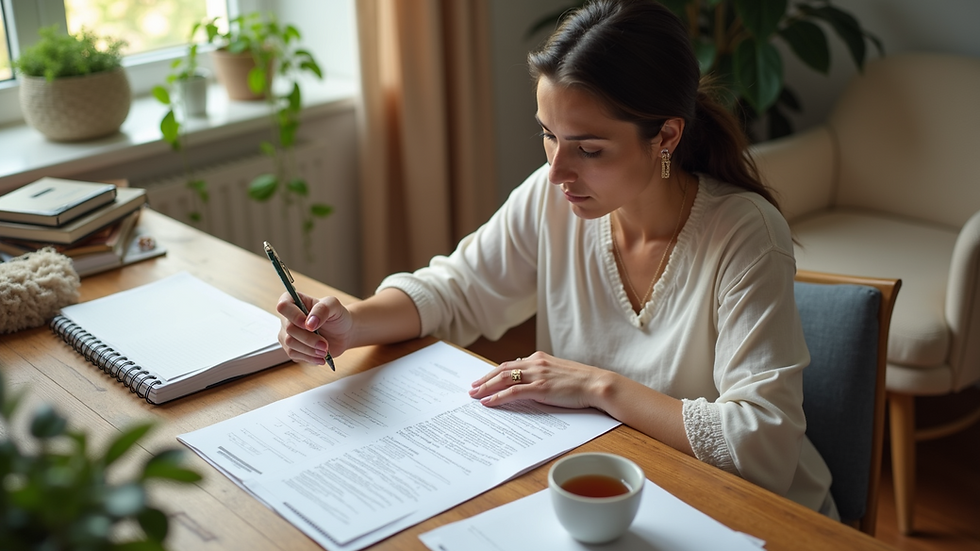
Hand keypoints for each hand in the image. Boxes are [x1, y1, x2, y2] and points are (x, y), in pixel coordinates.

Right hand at [276, 291, 353, 364]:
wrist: (343, 333)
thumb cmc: (337, 315)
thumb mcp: (334, 306)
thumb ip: (322, 309)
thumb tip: (309, 323)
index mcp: (294, 301)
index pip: (283, 306)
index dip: (294, 316)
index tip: (310, 325)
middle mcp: (287, 318)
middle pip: (289, 329)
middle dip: (309, 339)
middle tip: (325, 344)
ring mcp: (287, 334)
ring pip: (290, 344)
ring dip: (310, 350)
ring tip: (325, 350)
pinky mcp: (292, 348)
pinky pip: (294, 355)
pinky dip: (309, 358)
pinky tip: (321, 357)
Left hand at [468, 352, 609, 409]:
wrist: (597, 383)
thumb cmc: (582, 382)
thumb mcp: (558, 373)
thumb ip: (543, 374)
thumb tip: (528, 381)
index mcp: (539, 358)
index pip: (510, 364)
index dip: (494, 372)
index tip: (483, 379)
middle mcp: (535, 363)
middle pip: (502, 369)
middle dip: (485, 379)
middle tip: (472, 388)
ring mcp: (537, 374)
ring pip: (504, 379)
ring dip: (486, 387)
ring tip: (474, 395)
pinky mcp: (540, 387)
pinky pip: (513, 392)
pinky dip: (498, 397)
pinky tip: (488, 403)